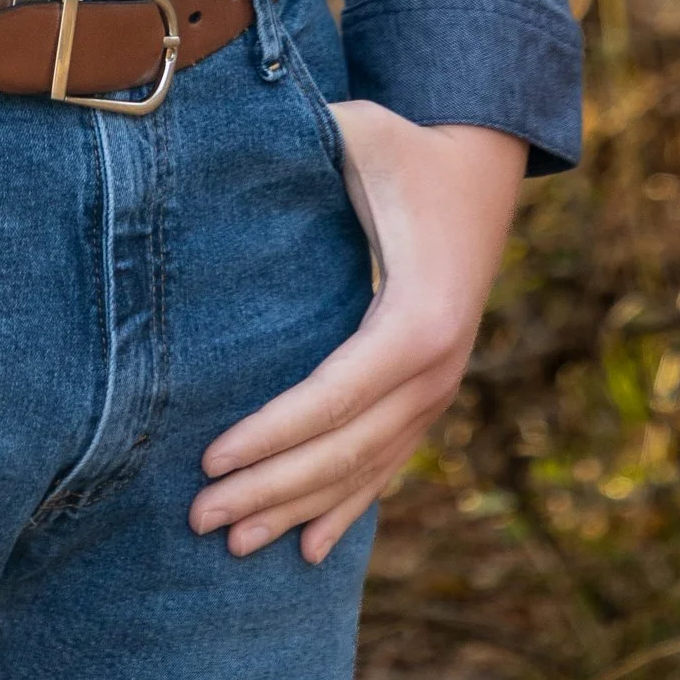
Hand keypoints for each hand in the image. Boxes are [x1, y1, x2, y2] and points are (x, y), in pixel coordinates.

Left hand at [192, 103, 524, 564]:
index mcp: (420, 317)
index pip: (334, 395)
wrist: (480, 165)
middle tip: (200, 518)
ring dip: (298, 509)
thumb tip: (217, 140)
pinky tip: (308, 547)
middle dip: (270, 488)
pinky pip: (387, 463)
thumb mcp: (356, 132)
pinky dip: (346, 507)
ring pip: (364, 469)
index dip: (272, 434)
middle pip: (345, 449)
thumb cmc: (403, 146)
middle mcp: (438, 368)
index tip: (209, 458)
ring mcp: (440, 388)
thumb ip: (298, 140)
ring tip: (234, 547)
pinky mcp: (432, 394)